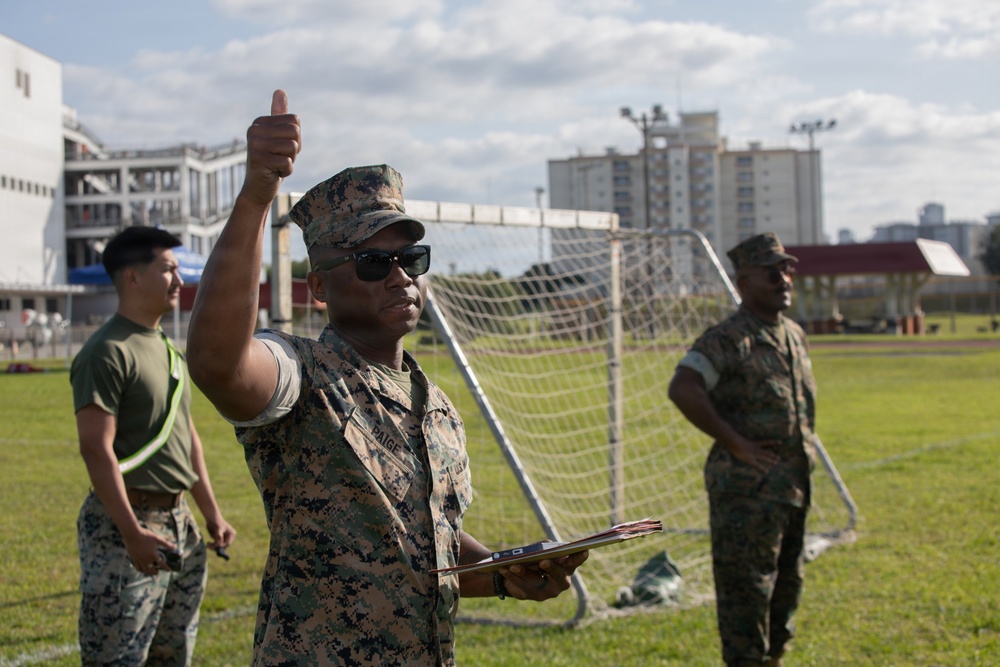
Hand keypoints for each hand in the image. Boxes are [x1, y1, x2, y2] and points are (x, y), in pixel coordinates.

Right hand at [123, 528, 176, 575]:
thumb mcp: (157, 539)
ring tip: (150, 571)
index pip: (162, 564)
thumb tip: (174, 547)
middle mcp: (146, 559)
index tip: (169, 570)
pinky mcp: (134, 559)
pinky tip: (142, 568)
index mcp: (153, 555)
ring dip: (148, 572)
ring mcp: (139, 560)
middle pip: (152, 570)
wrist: (132, 535)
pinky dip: (141, 569)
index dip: (166, 568)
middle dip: (156, 572)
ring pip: (144, 570)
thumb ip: (166, 544)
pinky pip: (137, 567)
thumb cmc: (146, 536)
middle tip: (158, 572)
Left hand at [205, 516, 236, 552]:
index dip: (221, 545)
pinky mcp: (220, 540)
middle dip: (216, 547)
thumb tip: (219, 543)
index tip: (214, 545)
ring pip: (219, 547)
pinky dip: (212, 546)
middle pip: (223, 546)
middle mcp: (229, 537)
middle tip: (209, 546)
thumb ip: (219, 536)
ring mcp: (224, 539)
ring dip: (213, 547)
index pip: (227, 543)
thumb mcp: (218, 529)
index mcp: (232, 534)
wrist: (212, 519)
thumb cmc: (216, 522)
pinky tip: (208, 544)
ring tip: (207, 545)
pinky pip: (216, 545)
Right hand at [241, 89, 300, 205]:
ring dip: (290, 160)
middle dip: (294, 149)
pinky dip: (286, 171)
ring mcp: (254, 144)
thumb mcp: (279, 138)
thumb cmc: (272, 162)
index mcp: (260, 122)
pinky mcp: (258, 160)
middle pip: (295, 132)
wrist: (258, 189)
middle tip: (281, 158)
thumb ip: (280, 116)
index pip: (295, 121)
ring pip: (293, 147)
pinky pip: (288, 163)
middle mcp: (254, 130)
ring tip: (277, 165)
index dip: (295, 138)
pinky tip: (274, 173)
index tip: (282, 148)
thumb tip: (280, 90)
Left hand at [499, 550, 588, 600]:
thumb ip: (545, 548)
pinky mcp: (531, 596)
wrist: (516, 571)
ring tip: (514, 565)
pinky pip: (521, 587)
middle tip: (543, 561)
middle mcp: (560, 582)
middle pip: (558, 575)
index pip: (575, 562)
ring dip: (524, 572)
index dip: (579, 557)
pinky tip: (504, 568)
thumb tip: (544, 551)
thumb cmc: (534, 557)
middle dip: (551, 567)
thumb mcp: (541, 549)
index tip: (584, 550)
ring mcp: (547, 592)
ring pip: (536, 581)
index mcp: (566, 568)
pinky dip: (512, 576)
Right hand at [728, 436, 780, 473]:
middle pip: (766, 452)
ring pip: (764, 457)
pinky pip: (758, 465)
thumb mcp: (739, 438)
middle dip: (772, 455)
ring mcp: (754, 454)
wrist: (734, 442)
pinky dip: (762, 468)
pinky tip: (767, 471)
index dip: (773, 442)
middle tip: (779, 457)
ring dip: (770, 460)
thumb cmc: (734, 439)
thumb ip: (740, 437)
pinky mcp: (750, 459)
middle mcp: (756, 449)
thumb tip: (736, 434)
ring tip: (776, 463)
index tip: (780, 442)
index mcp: (754, 443)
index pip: (765, 442)